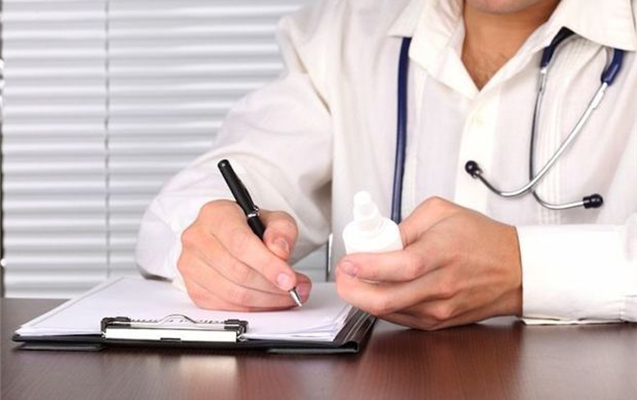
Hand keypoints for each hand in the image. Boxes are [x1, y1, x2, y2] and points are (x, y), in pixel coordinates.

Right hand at [178, 200, 310, 310]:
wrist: (232, 238)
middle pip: (238, 272)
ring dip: (266, 300)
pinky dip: (253, 308)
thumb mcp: (274, 219)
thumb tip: (279, 251)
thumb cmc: (250, 227)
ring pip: (233, 293)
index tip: (289, 279)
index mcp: (216, 215)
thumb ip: (282, 230)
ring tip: (288, 295)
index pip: (241, 244)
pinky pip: (226, 307)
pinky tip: (268, 301)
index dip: (267, 265)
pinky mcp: (194, 289)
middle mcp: (197, 238)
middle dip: (272, 286)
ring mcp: (191, 265)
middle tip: (296, 289)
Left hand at [335, 197, 521, 329]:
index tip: (347, 262)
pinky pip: (399, 318)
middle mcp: (440, 286)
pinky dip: (381, 306)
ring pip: (388, 312)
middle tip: (342, 275)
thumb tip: (381, 240)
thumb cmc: (482, 240)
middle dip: (352, 290)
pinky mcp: (437, 322)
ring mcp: (438, 308)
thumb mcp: (442, 212)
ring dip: (362, 298)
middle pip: (385, 299)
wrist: (515, 270)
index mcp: (441, 254)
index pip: (398, 267)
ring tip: (356, 279)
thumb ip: (406, 223)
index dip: (367, 266)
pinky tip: (376, 291)